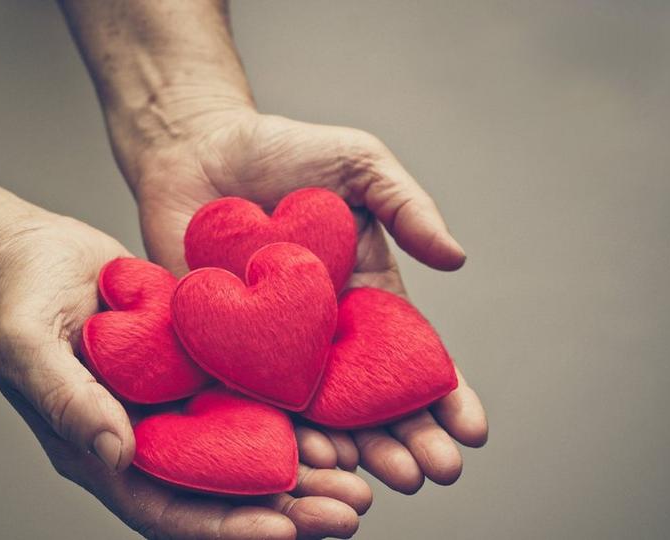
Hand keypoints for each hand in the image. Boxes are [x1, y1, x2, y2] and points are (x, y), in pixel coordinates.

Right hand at [0, 206, 370, 538]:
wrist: (31, 250)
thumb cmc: (15, 299)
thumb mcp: (27, 347)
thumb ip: (68, 401)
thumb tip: (117, 454)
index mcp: (101, 451)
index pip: (167, 510)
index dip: (225, 526)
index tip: (283, 531)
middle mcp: (146, 439)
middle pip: (222, 493)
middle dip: (287, 508)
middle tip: (351, 509)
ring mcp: (175, 404)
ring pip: (247, 450)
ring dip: (305, 467)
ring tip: (362, 475)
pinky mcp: (196, 366)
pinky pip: (250, 396)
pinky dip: (293, 412)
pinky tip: (338, 416)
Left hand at [128, 109, 488, 492]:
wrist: (196, 147)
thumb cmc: (282, 149)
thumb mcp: (359, 164)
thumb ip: (407, 206)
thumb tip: (456, 258)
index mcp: (364, 297)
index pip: (411, 356)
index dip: (445, 395)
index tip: (473, 431)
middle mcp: (323, 333)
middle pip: (371, 399)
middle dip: (406, 438)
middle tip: (434, 472)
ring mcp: (272, 346)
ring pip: (318, 414)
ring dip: (353, 451)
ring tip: (383, 479)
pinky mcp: (219, 349)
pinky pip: (251, 399)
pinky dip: (280, 433)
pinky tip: (307, 461)